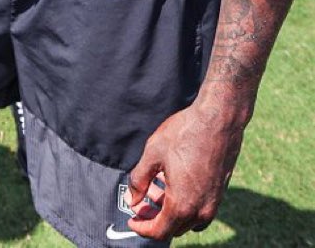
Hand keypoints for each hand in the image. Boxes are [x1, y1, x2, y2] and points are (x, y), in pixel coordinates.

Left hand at [125, 100, 242, 239]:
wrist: (218, 120)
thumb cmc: (185, 134)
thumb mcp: (153, 154)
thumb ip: (139, 180)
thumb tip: (132, 199)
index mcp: (182, 204)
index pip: (159, 231)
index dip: (142, 228)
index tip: (132, 219)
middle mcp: (200, 211)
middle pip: (173, 228)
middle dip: (153, 218)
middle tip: (139, 202)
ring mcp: (213, 203)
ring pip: (186, 220)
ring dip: (168, 211)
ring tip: (153, 189)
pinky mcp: (219, 193)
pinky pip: (199, 210)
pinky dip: (184, 204)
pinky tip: (172, 184)